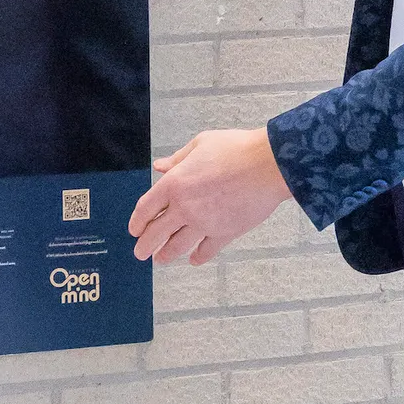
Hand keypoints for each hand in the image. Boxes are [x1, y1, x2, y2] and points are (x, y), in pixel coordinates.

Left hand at [129, 127, 291, 265]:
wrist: (269, 165)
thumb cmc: (236, 149)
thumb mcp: (201, 144)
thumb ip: (177, 159)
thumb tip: (159, 166)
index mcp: (174, 183)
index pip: (146, 208)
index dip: (137, 221)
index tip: (134, 230)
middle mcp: (184, 207)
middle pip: (157, 233)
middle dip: (145, 246)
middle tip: (140, 253)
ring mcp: (204, 223)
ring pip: (178, 246)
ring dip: (167, 255)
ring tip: (161, 259)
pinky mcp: (225, 233)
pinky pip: (207, 250)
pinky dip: (198, 257)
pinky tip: (194, 259)